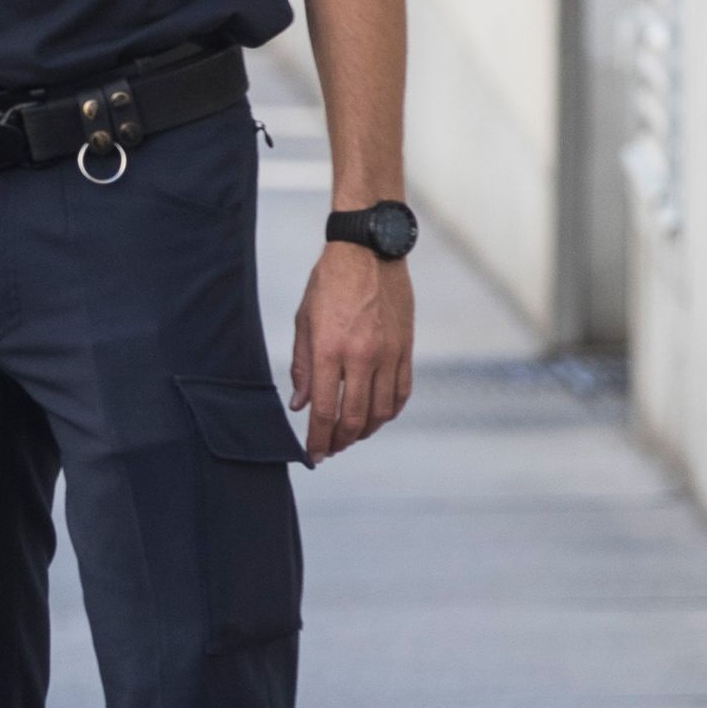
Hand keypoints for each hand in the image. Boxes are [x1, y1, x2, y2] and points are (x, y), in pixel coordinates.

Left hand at [287, 242, 412, 461]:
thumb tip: (299, 405)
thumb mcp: (304, 321)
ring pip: (383, 411)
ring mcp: (389, 353)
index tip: (313, 456)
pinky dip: (390, 411)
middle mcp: (362, 356)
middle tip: (330, 449)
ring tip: (351, 435)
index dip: (317, 440)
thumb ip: (302, 366)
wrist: (368, 251)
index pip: (324, 410)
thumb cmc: (329, 283)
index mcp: (330, 350)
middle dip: (340, 441)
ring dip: (367, 431)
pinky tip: (378, 416)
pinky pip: (402, 391)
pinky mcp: (407, 348)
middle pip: (355, 418)